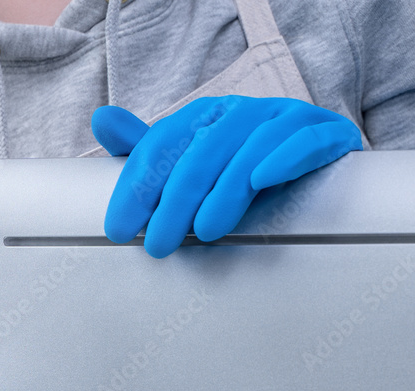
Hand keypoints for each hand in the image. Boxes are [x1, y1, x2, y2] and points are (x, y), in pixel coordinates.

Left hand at [91, 95, 362, 257]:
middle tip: (158, 245)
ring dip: (224, 193)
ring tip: (205, 232)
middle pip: (201, 154)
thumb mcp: (189, 158)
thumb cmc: (239, 167)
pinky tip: (262, 181)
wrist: (315, 156)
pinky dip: (283, 159)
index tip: (119, 230)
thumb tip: (101, 120)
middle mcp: (241, 112)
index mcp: (204, 116)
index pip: (162, 146)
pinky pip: (304, 141)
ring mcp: (283, 118)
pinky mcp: (323, 132)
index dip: (137, 188)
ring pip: (248, 151)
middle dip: (175, 202)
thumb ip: (147, 150)